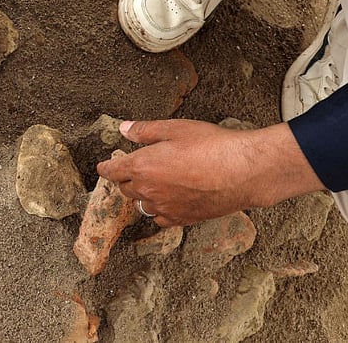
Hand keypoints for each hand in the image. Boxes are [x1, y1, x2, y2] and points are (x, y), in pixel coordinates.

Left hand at [96, 119, 324, 226]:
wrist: (244, 171)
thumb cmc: (211, 145)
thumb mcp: (175, 128)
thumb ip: (145, 130)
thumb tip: (124, 129)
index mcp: (142, 167)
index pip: (112, 171)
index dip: (106, 167)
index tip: (103, 167)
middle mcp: (149, 191)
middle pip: (126, 189)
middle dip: (126, 179)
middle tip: (135, 169)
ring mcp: (165, 208)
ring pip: (141, 206)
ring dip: (142, 195)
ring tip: (152, 185)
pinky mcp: (183, 219)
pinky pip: (160, 220)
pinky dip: (159, 212)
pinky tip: (167, 203)